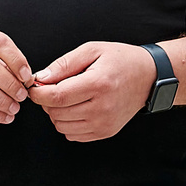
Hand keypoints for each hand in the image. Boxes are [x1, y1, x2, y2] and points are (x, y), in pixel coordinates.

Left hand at [31, 40, 156, 142]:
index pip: (56, 97)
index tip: (35, 86)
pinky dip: (68, 123)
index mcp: (98, 84)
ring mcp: (104, 123)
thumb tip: (41, 79)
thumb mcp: (92, 50)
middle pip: (56, 113)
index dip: (38, 94)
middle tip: (54, 88)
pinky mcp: (105, 132)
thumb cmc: (121, 60)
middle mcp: (102, 108)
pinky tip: (77, 108)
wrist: (149, 77)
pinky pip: (72, 135)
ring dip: (57, 113)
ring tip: (68, 97)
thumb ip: (64, 64)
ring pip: (61, 126)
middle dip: (47, 101)